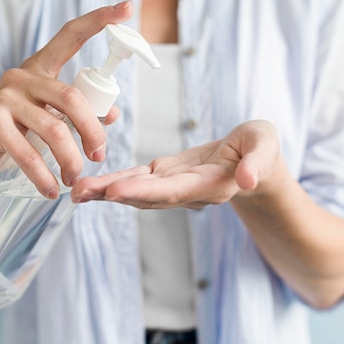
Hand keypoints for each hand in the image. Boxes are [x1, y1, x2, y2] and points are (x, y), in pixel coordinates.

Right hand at [0, 1, 132, 197]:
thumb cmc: (16, 135)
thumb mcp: (49, 121)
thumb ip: (78, 114)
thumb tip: (113, 112)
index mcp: (40, 69)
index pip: (70, 35)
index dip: (99, 20)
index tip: (127, 7)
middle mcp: (22, 76)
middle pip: (73, 98)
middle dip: (93, 132)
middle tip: (99, 156)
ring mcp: (5, 96)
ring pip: (55, 129)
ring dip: (71, 161)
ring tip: (75, 179)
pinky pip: (29, 152)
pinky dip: (44, 176)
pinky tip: (52, 190)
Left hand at [71, 120, 280, 208]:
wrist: (253, 161)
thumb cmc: (260, 150)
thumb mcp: (266, 146)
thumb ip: (258, 162)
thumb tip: (248, 179)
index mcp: (211, 185)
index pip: (174, 190)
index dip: (145, 191)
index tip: (116, 190)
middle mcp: (187, 191)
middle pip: (147, 196)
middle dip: (113, 194)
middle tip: (81, 192)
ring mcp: (173, 186)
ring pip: (137, 191)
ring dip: (106, 192)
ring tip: (77, 191)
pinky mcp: (165, 175)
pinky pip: (137, 179)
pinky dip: (114, 182)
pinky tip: (91, 184)